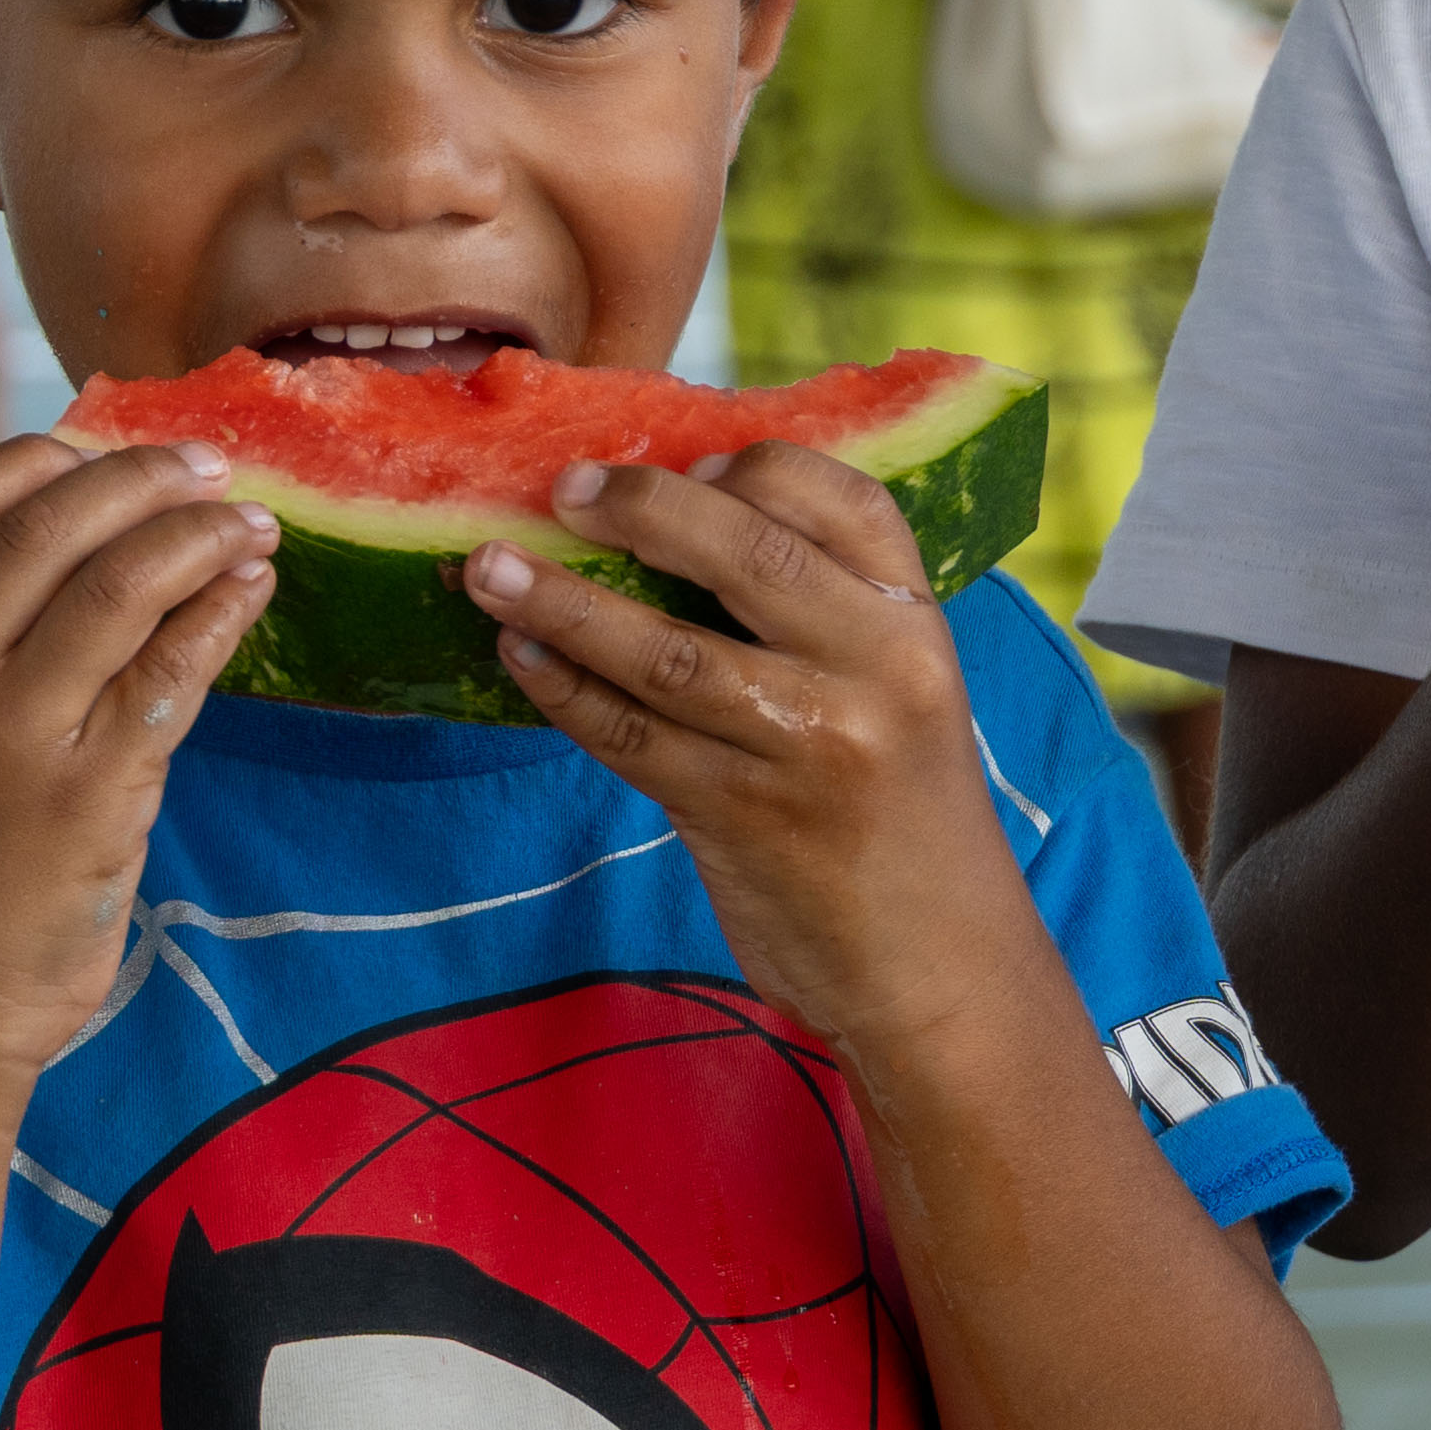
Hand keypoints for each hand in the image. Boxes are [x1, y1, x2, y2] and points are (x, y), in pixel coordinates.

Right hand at [0, 435, 278, 1105]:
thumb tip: (92, 537)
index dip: (40, 456)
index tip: (109, 440)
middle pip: (48, 527)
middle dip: (144, 477)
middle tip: (213, 465)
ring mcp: (7, 741)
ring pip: (119, 586)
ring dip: (201, 536)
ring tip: (253, 524)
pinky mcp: (85, 798)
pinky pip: (171, 672)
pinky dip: (222, 614)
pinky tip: (252, 590)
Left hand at [462, 444, 1018, 1051]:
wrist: (939, 968)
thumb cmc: (906, 822)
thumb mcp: (905, 697)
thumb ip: (824, 621)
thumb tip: (683, 528)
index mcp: (917, 623)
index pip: (840, 499)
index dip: (749, 466)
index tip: (679, 462)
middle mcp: (873, 669)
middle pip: (744, 551)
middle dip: (641, 508)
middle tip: (567, 490)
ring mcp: (805, 744)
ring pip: (665, 648)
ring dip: (563, 602)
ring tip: (491, 570)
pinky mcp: (739, 815)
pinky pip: (630, 735)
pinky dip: (564, 691)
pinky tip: (521, 659)